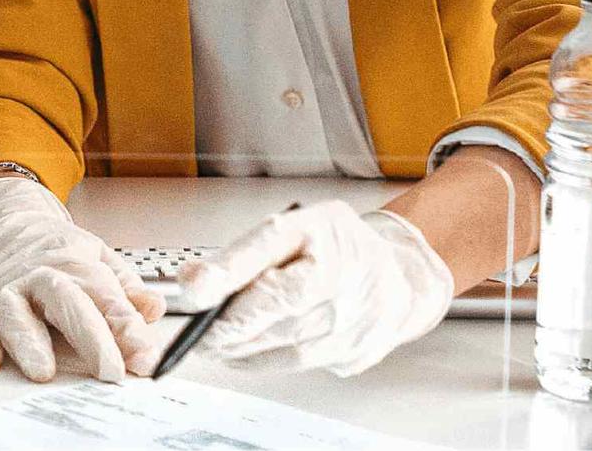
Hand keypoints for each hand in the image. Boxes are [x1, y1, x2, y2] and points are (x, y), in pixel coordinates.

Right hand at [0, 176, 168, 381]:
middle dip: (89, 338)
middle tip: (109, 371)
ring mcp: (4, 292)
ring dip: (29, 342)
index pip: (108, 300)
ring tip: (43, 372)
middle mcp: (40, 279)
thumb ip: (127, 290)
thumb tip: (153, 310)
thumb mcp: (98, 259)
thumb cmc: (53, 252)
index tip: (145, 360)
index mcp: (77, 269)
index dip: (128, 330)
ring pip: (15, 314)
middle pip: (65, 304)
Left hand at [172, 200, 454, 375]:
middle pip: (276, 308)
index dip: (227, 275)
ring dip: (238, 348)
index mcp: (325, 236)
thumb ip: (241, 253)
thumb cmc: (337, 247)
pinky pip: (298, 363)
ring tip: (210, 343)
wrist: (399, 276)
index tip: (193, 291)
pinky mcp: (355, 353)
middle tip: (192, 330)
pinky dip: (262, 360)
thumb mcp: (291, 229)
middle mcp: (345, 280)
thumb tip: (191, 282)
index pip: (270, 249)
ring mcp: (355, 322)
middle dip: (226, 325)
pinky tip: (241, 353)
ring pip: (283, 345)